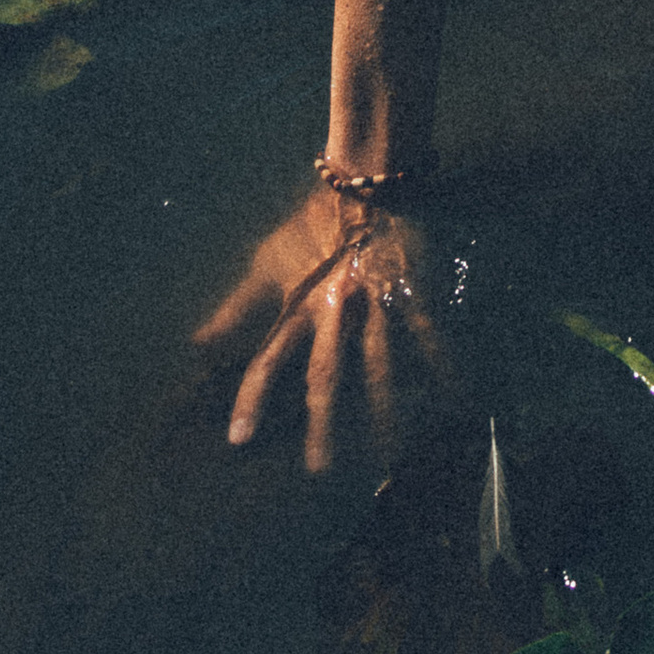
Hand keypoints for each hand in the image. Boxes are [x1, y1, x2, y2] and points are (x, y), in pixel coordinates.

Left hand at [194, 184, 447, 465]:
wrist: (364, 182)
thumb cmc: (311, 225)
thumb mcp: (269, 263)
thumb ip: (238, 306)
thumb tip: (198, 343)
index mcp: (298, 306)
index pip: (267, 359)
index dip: (251, 398)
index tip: (238, 440)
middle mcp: (333, 312)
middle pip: (324, 375)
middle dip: (320, 423)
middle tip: (318, 470)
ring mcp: (373, 304)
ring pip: (377, 364)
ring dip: (383, 409)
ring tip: (389, 450)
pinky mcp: (408, 291)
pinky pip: (426, 335)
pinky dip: (441, 364)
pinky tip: (454, 394)